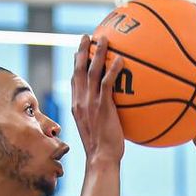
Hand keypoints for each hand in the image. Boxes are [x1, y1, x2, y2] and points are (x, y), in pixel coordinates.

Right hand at [71, 35, 124, 163]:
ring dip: (97, 53)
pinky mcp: (102, 107)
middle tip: (87, 36)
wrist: (101, 159)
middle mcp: (80, 101)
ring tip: (104, 38)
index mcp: (77, 106)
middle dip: (82, 50)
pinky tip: (121, 59)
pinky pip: (107, 83)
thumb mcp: (97, 131)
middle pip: (78, 69)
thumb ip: (101, 117)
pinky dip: (113, 69)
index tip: (79, 51)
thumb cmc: (103, 150)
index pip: (74, 80)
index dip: (76, 63)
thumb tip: (113, 113)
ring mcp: (90, 103)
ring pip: (91, 71)